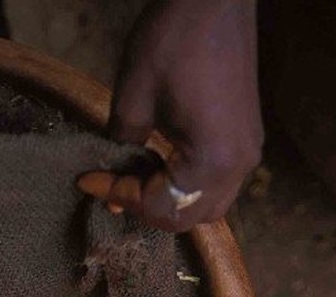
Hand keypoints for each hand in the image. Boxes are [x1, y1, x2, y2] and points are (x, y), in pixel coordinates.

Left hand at [78, 0, 263, 231]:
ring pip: (205, 204)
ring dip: (166, 201)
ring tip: (132, 178)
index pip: (161, 206)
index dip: (119, 195)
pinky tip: (155, 165)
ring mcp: (247, 151)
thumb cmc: (174, 41)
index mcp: (213, 160)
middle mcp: (239, 165)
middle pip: (189, 216)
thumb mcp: (133, 99)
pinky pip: (215, 182)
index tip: (87, 180)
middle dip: (145, 208)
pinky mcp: (244, 137)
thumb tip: (111, 183)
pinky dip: (183, 186)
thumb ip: (122, 147)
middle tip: (111, 186)